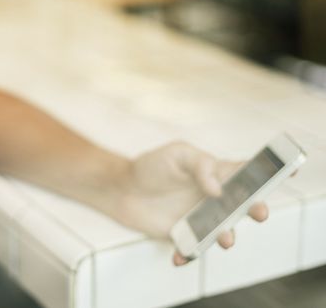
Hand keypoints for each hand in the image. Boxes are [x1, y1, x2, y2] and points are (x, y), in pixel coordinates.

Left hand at [110, 141, 268, 265]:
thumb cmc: (151, 166)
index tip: (288, 170)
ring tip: (224, 239)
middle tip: (258, 212)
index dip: (268, 172)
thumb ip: (200, 166)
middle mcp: (214, 198)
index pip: (246, 172)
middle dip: (256, 210)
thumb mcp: (177, 154)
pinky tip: (181, 254)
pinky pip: (194, 248)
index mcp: (216, 173)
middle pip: (243, 206)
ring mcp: (201, 217)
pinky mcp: (184, 234)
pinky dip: (190, 253)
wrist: (121, 188)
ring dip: (227, 237)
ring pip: (224, 231)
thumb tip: (217, 189)